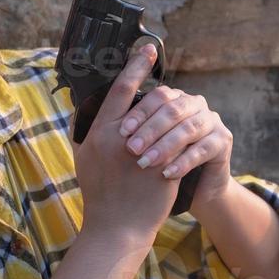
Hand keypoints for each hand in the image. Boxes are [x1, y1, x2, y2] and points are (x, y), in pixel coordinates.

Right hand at [72, 43, 186, 247]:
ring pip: (169, 122)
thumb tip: (87, 105)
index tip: (148, 50)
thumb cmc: (99, 193)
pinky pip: (181, 145)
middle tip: (171, 76)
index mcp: (100, 133)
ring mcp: (145, 155)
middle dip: (162, 88)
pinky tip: (195, 129)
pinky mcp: (164, 170)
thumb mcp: (83, 158)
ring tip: (185, 104)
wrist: (115, 228)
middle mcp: (121, 141)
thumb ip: (86, 130)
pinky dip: (187, 137)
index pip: (119, 91)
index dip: (135, 66)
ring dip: (178, 113)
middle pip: (148, 102)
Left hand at [116, 77, 233, 216]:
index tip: (123, 129)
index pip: (156, 94)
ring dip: (165, 145)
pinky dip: (184, 161)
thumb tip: (81, 118)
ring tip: (146, 163)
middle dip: (149, 128)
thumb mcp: (139, 147)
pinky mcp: (222, 140)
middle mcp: (192, 103)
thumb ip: (119, 130)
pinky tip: (167, 173)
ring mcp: (210, 120)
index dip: (139, 112)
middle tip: (130, 148)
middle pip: (172, 108)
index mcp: (171, 99)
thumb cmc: (158, 168)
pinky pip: (203, 147)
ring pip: (188, 127)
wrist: (192, 191)